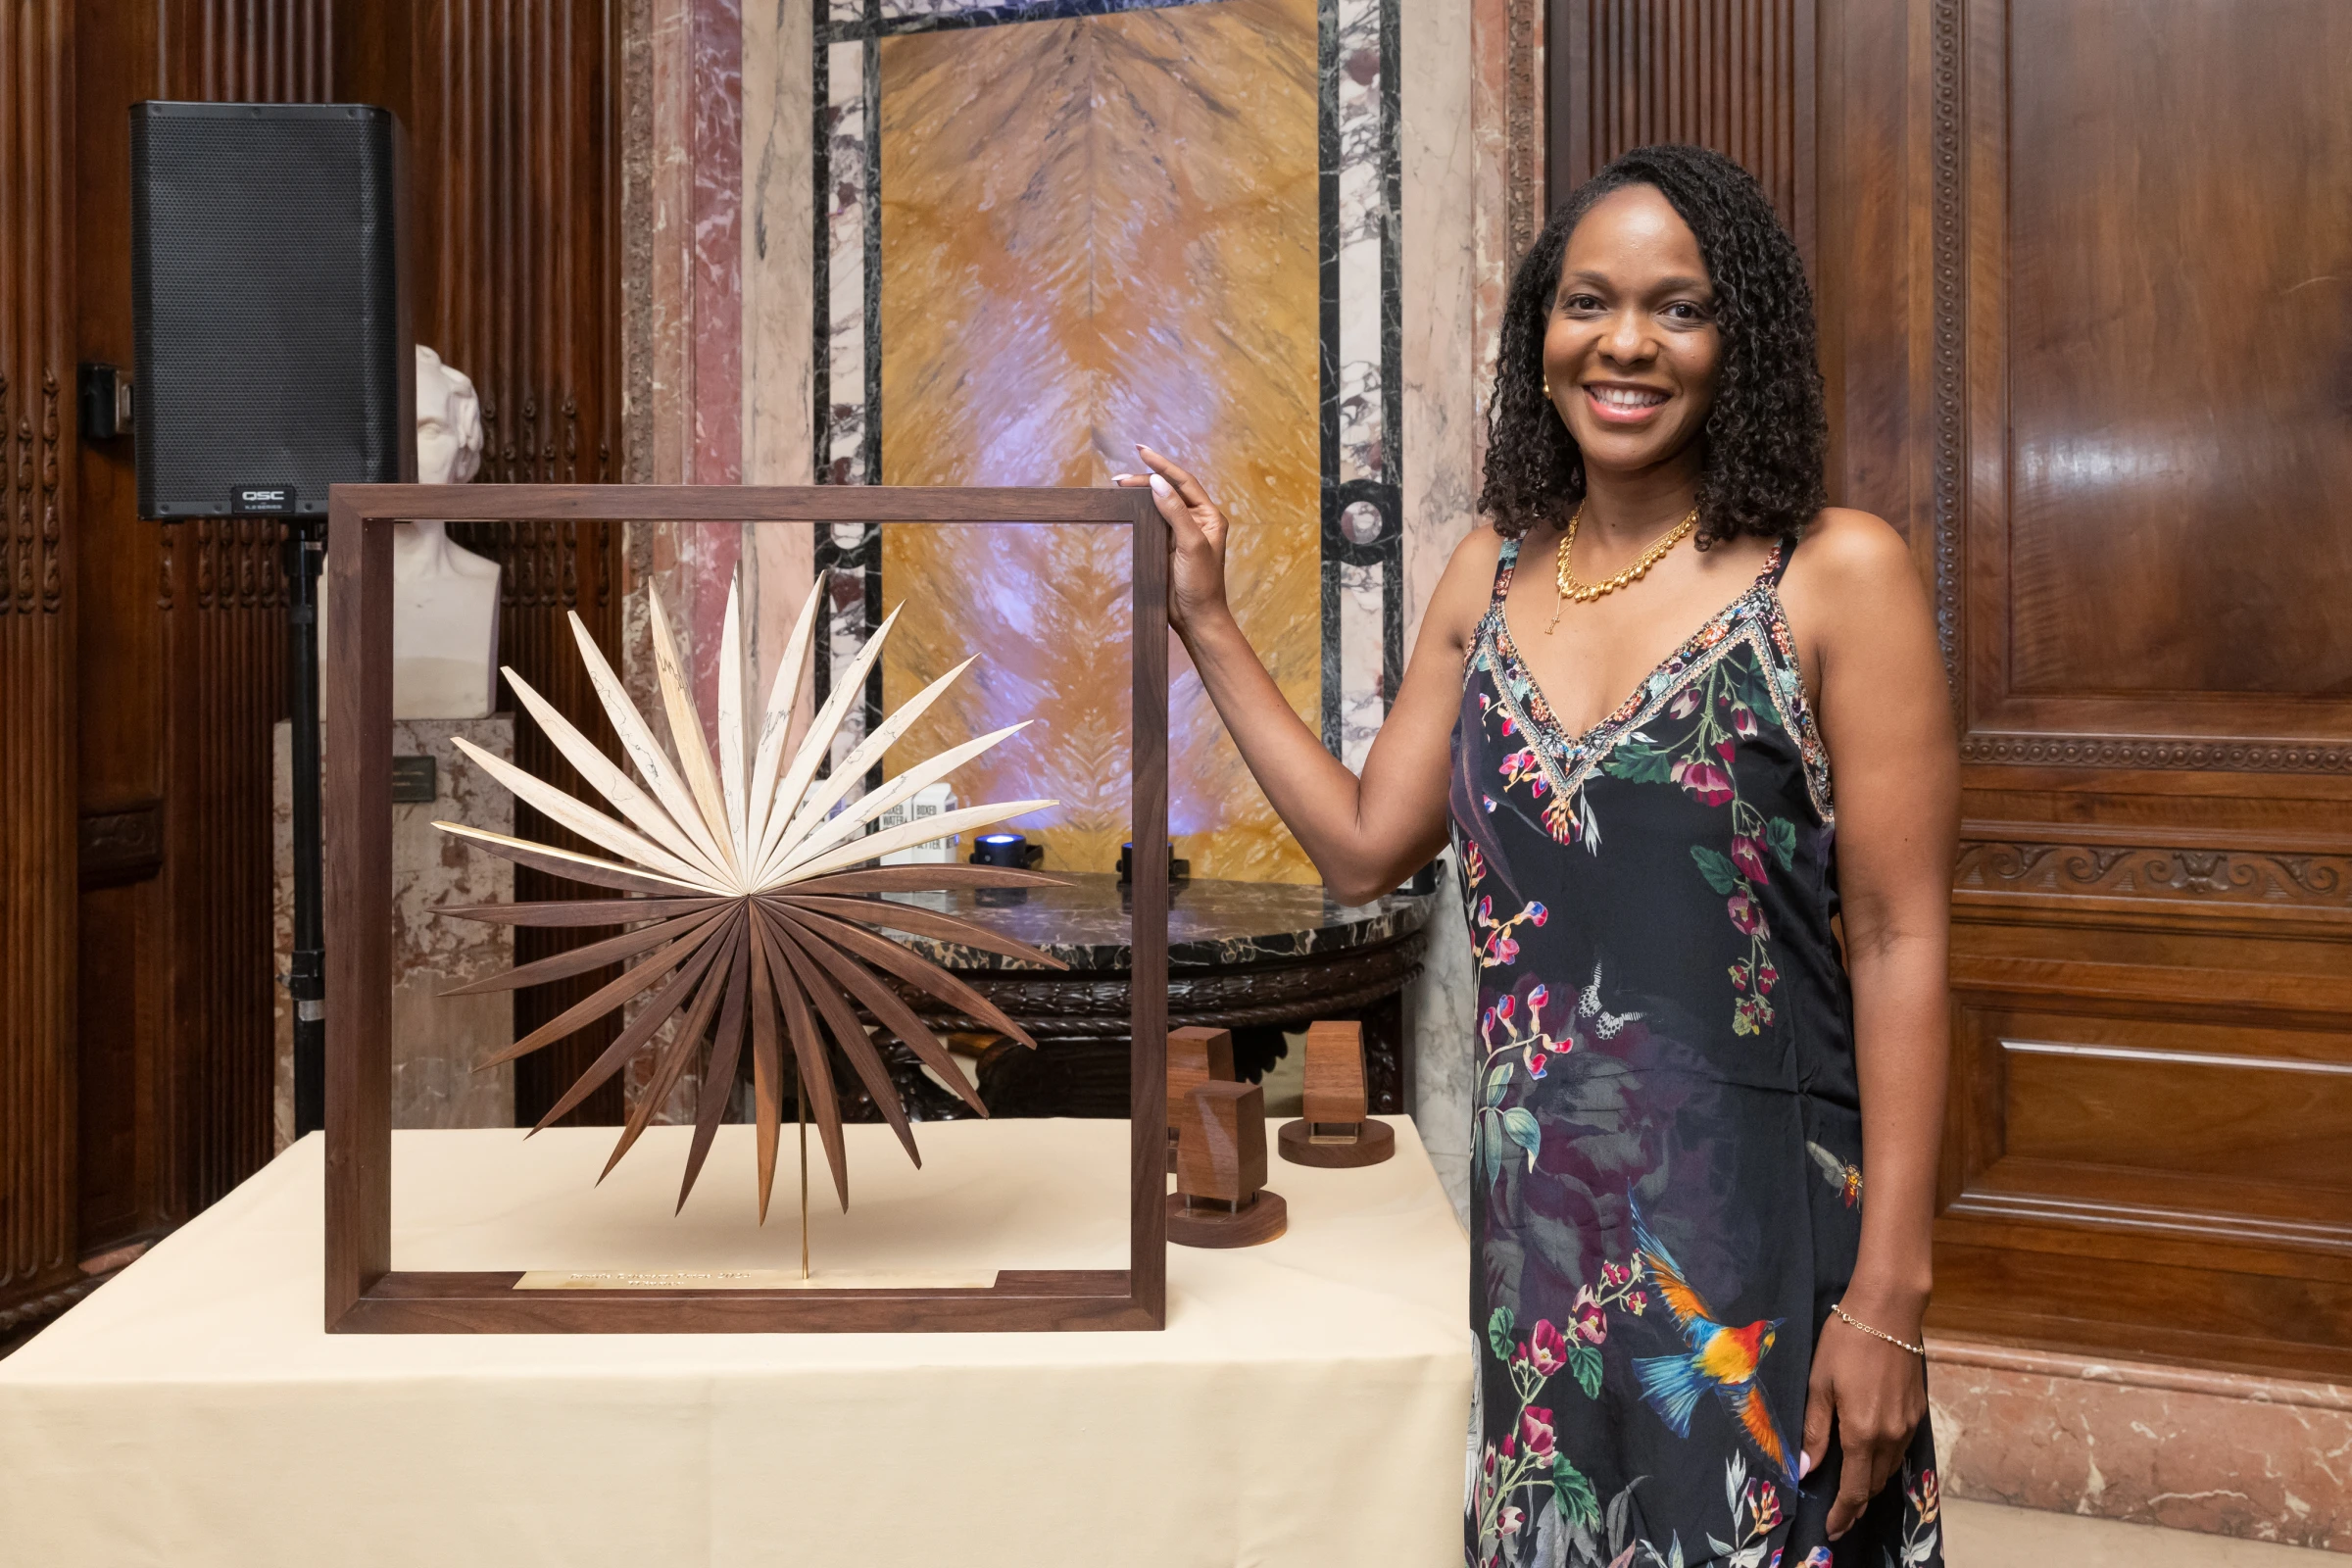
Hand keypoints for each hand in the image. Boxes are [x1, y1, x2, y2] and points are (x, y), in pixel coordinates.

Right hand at [1113, 445, 1230, 638]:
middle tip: (1118, 479)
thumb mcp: (1191, 544)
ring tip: (1117, 487)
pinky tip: (1125, 506)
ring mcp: (1180, 533)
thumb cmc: (1201, 583)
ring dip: (1139, 494)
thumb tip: (1157, 482)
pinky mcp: (1167, 546)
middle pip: (1169, 490)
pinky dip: (1138, 511)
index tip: (1141, 450)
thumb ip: (1174, 512)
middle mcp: (1196, 520)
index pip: (1183, 481)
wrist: (1196, 618)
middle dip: (1145, 480)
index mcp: (1209, 515)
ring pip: (1158, 504)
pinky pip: (1152, 521)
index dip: (1162, 465)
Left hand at [1800, 1301, 1926, 1538]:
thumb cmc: (1845, 1342)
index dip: (1844, 1514)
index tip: (1832, 1530)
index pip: (1854, 1490)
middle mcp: (1891, 1436)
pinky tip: (1871, 1457)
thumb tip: (1805, 1469)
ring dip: (1870, 1484)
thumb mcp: (1819, 1384)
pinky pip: (1900, 1450)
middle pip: (1874, 1485)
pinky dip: (1884, 1462)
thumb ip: (1815, 1431)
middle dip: (1856, 1505)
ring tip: (1852, 1492)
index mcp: (1862, 1433)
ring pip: (1889, 1469)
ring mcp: (1909, 1425)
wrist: (1888, 1310)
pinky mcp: (1918, 1411)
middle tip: (1839, 1516)